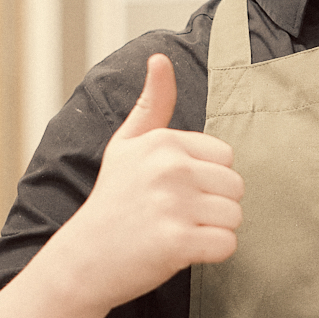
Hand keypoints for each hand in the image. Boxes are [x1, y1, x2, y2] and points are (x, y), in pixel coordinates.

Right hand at [57, 54, 242, 311]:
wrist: (83, 260)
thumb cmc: (112, 201)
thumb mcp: (126, 144)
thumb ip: (152, 103)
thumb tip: (160, 57)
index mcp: (163, 141)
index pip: (225, 156)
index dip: (206, 178)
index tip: (174, 191)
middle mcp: (170, 167)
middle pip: (236, 186)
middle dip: (214, 205)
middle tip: (177, 215)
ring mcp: (173, 205)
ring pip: (234, 216)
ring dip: (214, 230)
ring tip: (178, 232)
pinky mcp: (177, 242)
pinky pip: (227, 245)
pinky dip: (211, 253)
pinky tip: (182, 251)